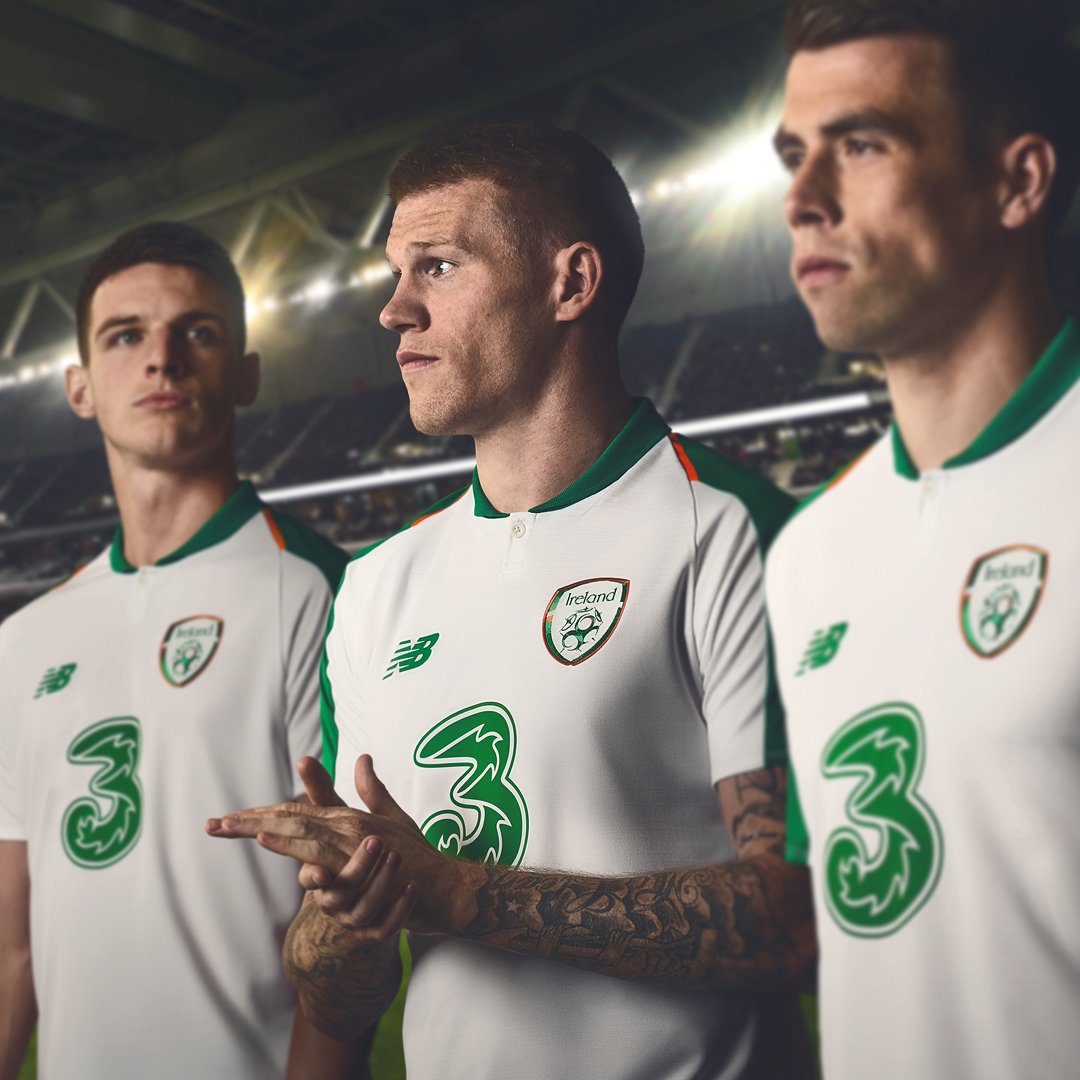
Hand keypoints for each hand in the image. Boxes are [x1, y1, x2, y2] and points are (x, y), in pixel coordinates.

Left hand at [206, 755, 480, 935]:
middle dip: (247, 821)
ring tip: (230, 826)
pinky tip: (267, 840)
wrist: (444, 883)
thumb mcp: (391, 819)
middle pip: (288, 816)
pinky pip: (317, 851)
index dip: (260, 814)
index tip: (228, 821)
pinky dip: (290, 843)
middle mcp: (345, 822)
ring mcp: (352, 840)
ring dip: (261, 826)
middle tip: (212, 826)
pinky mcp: (359, 860)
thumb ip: (372, 790)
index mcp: (346, 816)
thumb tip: (362, 758)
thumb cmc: (417, 856)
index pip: (294, 811)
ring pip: (297, 829)